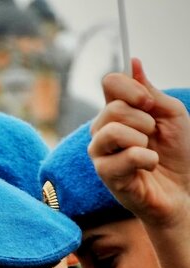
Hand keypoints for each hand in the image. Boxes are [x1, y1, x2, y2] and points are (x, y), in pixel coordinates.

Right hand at [90, 58, 189, 228]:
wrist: (185, 189)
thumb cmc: (178, 154)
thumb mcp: (170, 115)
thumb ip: (149, 92)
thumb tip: (133, 63)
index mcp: (117, 114)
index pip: (109, 84)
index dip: (130, 86)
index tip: (148, 101)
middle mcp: (103, 132)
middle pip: (112, 108)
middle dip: (142, 118)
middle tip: (152, 133)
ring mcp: (101, 155)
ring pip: (111, 131)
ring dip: (141, 138)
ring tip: (150, 150)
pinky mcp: (107, 177)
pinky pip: (126, 156)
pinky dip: (147, 158)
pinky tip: (150, 165)